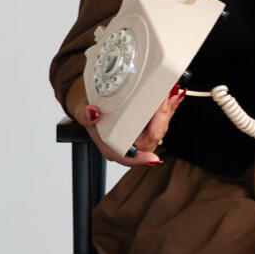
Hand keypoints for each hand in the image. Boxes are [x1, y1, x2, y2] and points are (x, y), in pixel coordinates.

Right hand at [69, 83, 184, 167]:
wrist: (93, 104)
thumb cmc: (90, 112)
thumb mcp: (83, 111)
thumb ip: (85, 115)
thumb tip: (92, 113)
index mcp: (113, 147)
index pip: (130, 158)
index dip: (142, 159)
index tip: (152, 158)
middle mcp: (129, 145)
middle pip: (152, 138)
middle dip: (160, 119)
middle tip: (163, 100)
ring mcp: (140, 136)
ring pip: (160, 128)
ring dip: (166, 111)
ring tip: (168, 95)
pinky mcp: (148, 127)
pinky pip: (162, 121)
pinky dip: (168, 108)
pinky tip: (172, 97)